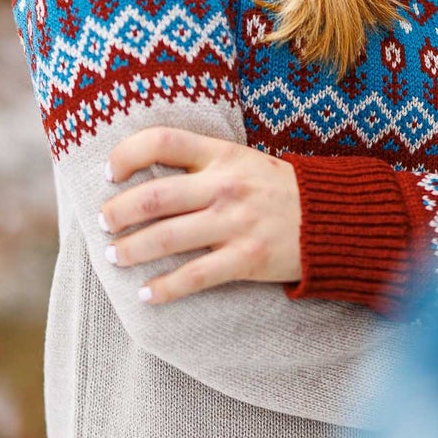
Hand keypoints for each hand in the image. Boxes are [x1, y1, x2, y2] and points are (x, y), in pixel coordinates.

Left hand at [100, 128, 301, 304]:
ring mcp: (235, 223)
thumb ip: (202, 164)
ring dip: (130, 250)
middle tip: (104, 224)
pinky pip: (194, 276)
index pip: (162, 142)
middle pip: (153, 197)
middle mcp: (225, 186)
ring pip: (165, 238)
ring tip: (115, 257)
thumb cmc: (279, 190)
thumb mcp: (243, 161)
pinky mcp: (246, 258)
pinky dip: (164, 289)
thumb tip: (147, 175)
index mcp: (222, 155)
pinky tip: (146, 295)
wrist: (332, 219)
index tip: (110, 173)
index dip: (127, 155)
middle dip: (117, 213)